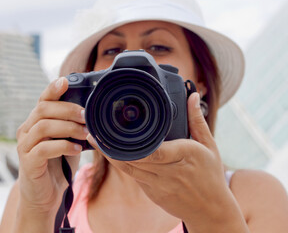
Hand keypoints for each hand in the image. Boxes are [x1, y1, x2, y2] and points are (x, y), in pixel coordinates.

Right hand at [16, 77, 87, 212]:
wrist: (45, 195)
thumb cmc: (58, 164)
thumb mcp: (67, 140)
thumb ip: (72, 126)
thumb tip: (93, 111)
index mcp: (36, 122)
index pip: (42, 100)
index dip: (53, 89)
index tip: (66, 81)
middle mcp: (26, 130)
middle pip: (43, 109)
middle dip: (68, 109)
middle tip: (87, 115)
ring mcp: (24, 146)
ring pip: (43, 126)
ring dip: (68, 127)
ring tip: (85, 133)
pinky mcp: (28, 162)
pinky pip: (44, 148)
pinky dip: (63, 146)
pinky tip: (76, 149)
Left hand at [87, 93, 245, 230]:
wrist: (210, 210)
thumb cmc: (210, 175)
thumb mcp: (209, 146)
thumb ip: (197, 120)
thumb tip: (191, 96)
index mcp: (184, 156)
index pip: (156, 150)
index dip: (134, 145)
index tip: (117, 132)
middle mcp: (169, 172)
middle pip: (135, 159)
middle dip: (112, 146)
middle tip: (95, 131)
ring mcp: (159, 185)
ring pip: (129, 169)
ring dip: (110, 155)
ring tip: (95, 141)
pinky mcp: (152, 193)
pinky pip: (133, 177)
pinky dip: (121, 165)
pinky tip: (111, 154)